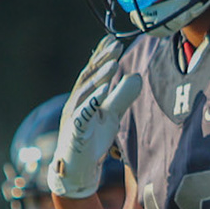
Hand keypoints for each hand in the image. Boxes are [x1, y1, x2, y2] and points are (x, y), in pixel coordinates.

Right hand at [49, 37, 141, 198]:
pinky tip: (103, 91)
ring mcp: (73, 116)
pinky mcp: (75, 132)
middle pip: (88, 77)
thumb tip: (136, 77)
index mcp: (84, 97)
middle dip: (102, 60)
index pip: (93, 72)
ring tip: (113, 64)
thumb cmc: (91, 140)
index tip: (113, 39)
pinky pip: (83, 115)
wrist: (77, 169)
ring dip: (99, 77)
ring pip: (85, 92)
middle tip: (116, 45)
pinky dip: (93, 102)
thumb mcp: (110, 116)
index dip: (102, 55)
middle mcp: (76, 102)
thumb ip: (121, 97)